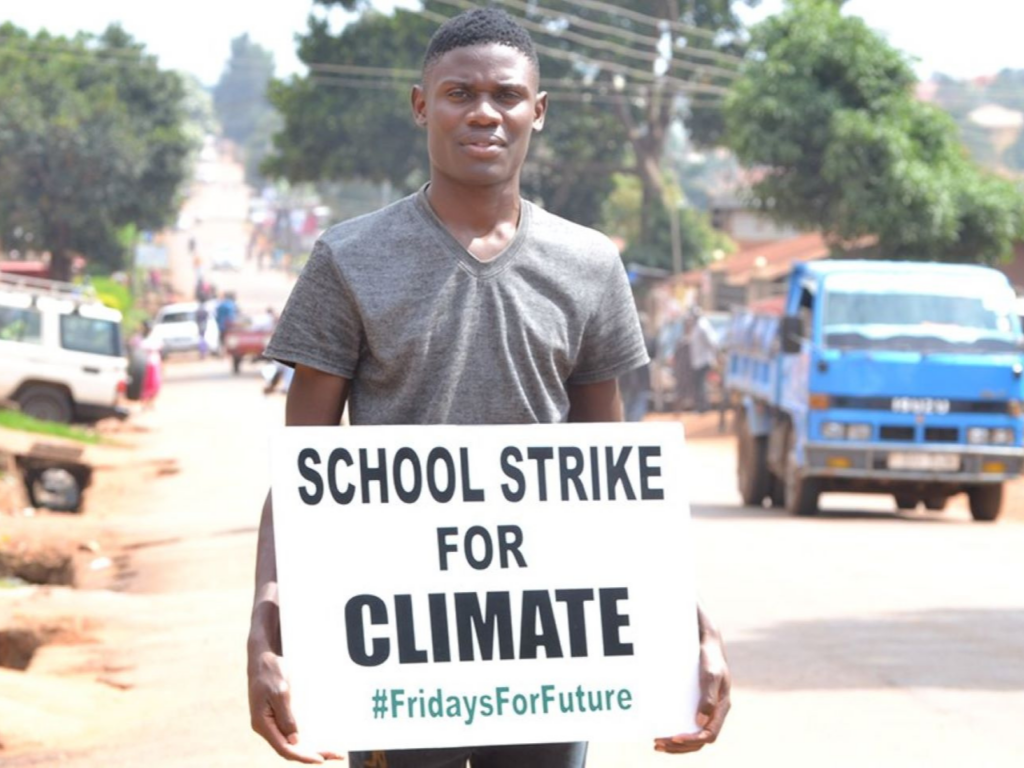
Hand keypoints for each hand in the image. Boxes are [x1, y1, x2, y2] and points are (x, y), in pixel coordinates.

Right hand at [248, 649, 343, 762]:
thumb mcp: (281, 693)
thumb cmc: (271, 672)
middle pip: (291, 748)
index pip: (284, 749)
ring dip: (311, 747)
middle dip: (313, 754)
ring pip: (293, 741)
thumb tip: (295, 741)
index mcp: (263, 724)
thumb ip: (286, 717)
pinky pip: (293, 731)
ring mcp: (272, 722)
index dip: (302, 756)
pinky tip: (321, 737)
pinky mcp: (278, 715)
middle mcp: (266, 727)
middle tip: (337, 755)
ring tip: (333, 751)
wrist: (263, 658)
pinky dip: (307, 736)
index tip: (321, 759)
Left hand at [654, 627, 730, 753]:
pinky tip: (661, 732)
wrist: (706, 643)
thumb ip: (708, 696)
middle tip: (658, 744)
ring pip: (693, 735)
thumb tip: (701, 722)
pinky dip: (675, 733)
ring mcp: (706, 709)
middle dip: (679, 746)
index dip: (692, 740)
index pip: (709, 734)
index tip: (674, 737)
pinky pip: (688, 724)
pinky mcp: (696, 703)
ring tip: (657, 743)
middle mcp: (714, 712)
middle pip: (699, 740)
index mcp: (722, 707)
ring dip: (676, 744)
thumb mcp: (710, 674)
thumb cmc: (710, 657)